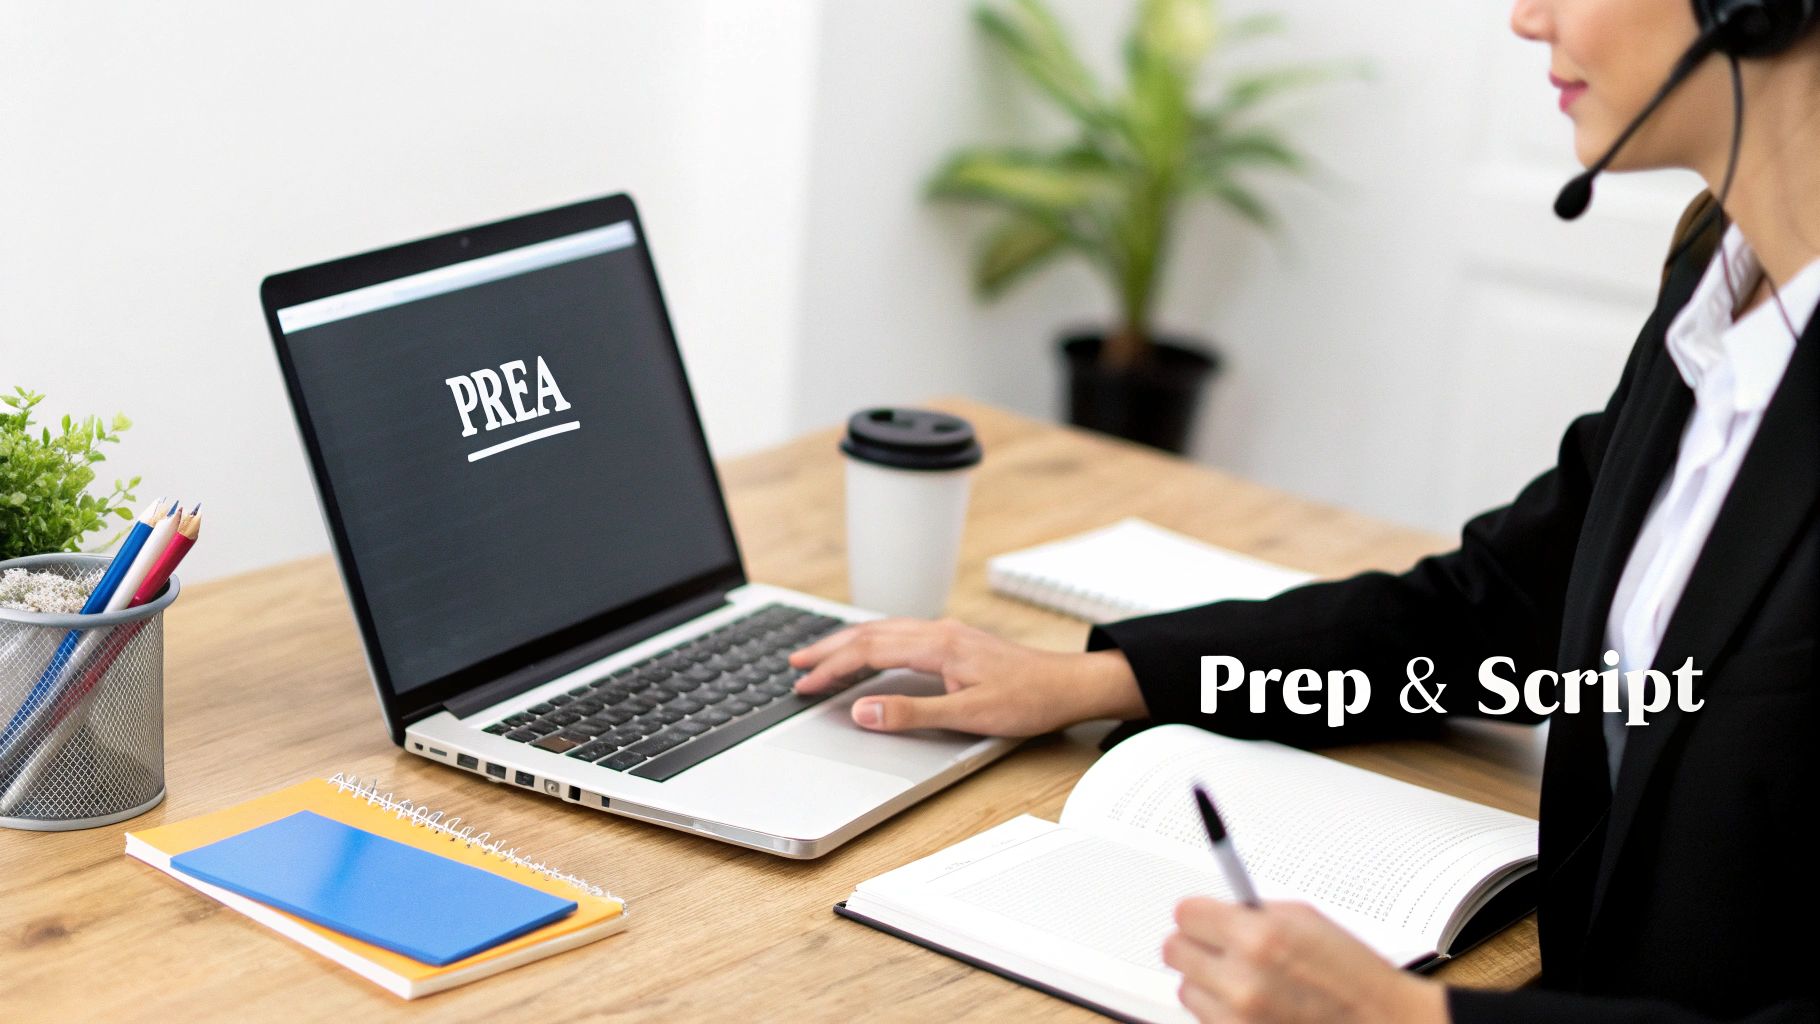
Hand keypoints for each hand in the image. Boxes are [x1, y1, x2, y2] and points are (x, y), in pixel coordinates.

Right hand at [787, 618, 1145, 735]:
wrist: (1068, 685)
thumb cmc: (1028, 700)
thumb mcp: (967, 715)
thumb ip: (911, 712)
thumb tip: (863, 710)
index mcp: (938, 646)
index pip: (869, 651)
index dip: (832, 668)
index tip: (805, 683)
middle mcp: (939, 632)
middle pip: (870, 633)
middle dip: (829, 648)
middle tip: (795, 663)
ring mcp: (948, 633)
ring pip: (884, 629)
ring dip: (848, 641)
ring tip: (820, 654)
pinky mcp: (956, 640)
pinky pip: (901, 632)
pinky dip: (873, 639)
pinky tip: (869, 649)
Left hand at [1163, 898, 1448, 1023]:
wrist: (1377, 1022)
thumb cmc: (1349, 974)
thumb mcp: (1303, 920)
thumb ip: (1250, 913)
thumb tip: (1213, 911)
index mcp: (1257, 939)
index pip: (1184, 914)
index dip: (1199, 914)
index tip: (1205, 917)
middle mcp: (1241, 981)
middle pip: (1173, 951)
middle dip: (1197, 944)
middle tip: (1218, 945)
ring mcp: (1237, 1018)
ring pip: (1186, 988)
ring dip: (1206, 981)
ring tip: (1243, 979)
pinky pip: (1205, 1018)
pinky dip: (1221, 1010)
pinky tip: (1252, 1004)